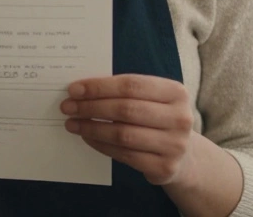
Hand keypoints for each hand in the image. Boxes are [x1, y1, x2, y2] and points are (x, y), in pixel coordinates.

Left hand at [61, 74, 193, 185]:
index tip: (74, 89)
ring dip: (92, 128)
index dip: (100, 87)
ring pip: (122, 134)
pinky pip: (124, 155)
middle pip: (126, 109)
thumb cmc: (158, 118)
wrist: (184, 155)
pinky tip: (88, 137)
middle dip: (91, 107)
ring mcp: (174, 145)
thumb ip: (125, 92)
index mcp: (176, 92)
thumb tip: (82, 90)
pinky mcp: (163, 168)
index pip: (131, 85)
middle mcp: (180, 118)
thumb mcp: (152, 99)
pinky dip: (101, 145)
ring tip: (72, 123)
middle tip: (68, 107)